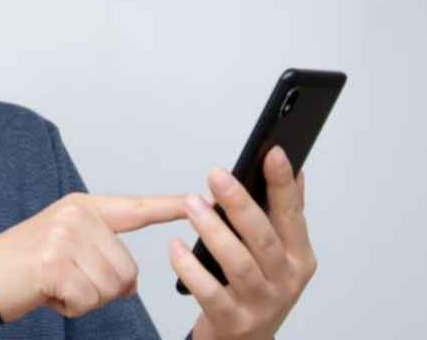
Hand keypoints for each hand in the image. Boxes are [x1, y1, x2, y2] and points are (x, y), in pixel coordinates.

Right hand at [0, 191, 187, 321]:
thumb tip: (133, 283)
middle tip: (65, 279)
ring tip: (55, 283)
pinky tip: (47, 292)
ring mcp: (65, 235)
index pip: (136, 208)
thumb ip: (104, 256)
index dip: (171, 207)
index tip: (203, 201)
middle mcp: (77, 215)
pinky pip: (88, 300)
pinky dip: (70, 307)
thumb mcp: (67, 250)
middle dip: (102, 287)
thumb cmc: (24, 266)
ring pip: (111, 287)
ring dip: (85, 298)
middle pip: (127, 268)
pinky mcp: (54, 262)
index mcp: (83, 207)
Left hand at [169, 146, 316, 339]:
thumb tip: (297, 172)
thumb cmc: (258, 287)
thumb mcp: (279, 253)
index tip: (272, 152)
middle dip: (240, 203)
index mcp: (299, 257)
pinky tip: (175, 247)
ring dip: (213, 231)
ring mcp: (261, 304)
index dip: (283, 183)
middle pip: (263, 238)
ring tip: (193, 205)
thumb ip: (286, 214)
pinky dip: (191, 268)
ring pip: (238, 263)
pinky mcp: (233, 322)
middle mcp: (285, 281)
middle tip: (217, 174)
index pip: (292, 214)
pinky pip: (210, 293)